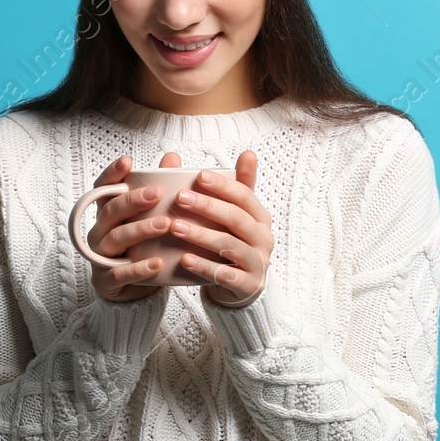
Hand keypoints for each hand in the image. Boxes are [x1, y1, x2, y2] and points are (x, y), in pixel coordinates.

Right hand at [86, 151, 184, 303]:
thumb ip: (159, 187)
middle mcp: (100, 231)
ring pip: (115, 239)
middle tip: (157, 193)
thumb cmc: (143, 246)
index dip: (112, 174)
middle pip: (110, 211)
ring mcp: (100, 256)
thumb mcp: (151, 217)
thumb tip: (172, 157)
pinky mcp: (106, 280)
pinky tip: (157, 263)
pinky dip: (138, 268)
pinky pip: (119, 273)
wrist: (134, 289)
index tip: (127, 161)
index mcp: (109, 212)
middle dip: (132, 201)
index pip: (104, 189)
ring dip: (140, 230)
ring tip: (165, 224)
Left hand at [172, 150, 272, 307]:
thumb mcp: (238, 216)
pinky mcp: (248, 285)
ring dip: (201, 236)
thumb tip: (248, 152)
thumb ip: (239, 187)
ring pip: (230, 246)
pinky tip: (184, 259)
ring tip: (175, 227)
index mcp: (261, 218)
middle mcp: (264, 239)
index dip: (223, 186)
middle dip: (208, 207)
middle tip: (180, 198)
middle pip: (236, 219)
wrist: (242, 287)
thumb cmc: (235, 245)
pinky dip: (204, 267)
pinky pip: (225, 275)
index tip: (199, 175)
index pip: (245, 196)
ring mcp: (258, 263)